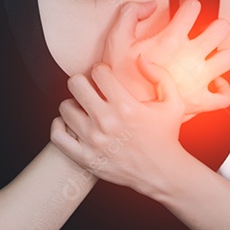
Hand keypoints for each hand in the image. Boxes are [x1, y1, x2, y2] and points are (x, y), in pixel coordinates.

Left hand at [50, 58, 184, 196]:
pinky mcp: (84, 157)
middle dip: (82, 82)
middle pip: (75, 84)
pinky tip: (72, 124)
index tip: (105, 78)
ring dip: (74, 105)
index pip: (97, 71)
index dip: (101, 70)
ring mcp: (92, 141)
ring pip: (64, 108)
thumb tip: (139, 57)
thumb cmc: (166, 135)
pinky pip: (57, 135)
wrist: (162, 172)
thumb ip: (160, 75)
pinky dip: (59, 126)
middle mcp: (106, 121)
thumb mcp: (173, 103)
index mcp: (125, 106)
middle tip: (90, 90)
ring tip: (85, 110)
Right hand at [102, 0, 229, 119]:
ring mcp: (198, 81)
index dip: (190, 1)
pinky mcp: (200, 102)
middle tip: (202, 31)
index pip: (193, 7)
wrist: (122, 112)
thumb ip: (129, 13)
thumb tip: (150, 5)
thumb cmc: (119, 78)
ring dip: (220, 54)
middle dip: (213, 25)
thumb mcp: (116, 40)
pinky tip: (212, 83)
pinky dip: (222, 88)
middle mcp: (189, 58)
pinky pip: (224, 95)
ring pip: (228, 58)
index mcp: (170, 40)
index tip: (186, 4)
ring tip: (208, 55)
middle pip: (222, 29)